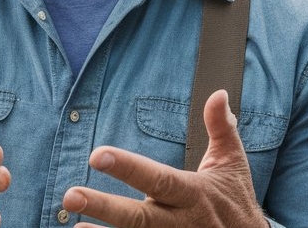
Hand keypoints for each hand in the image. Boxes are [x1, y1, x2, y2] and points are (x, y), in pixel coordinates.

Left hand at [62, 89, 265, 227]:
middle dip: (104, 207)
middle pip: (138, 217)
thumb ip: (221, 128)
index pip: (156, 178)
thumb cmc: (236, 202)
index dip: (127, 168)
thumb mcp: (232, 163)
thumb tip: (219, 93)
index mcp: (192, 193)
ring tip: (73, 226)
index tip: (96, 155)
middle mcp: (181, 222)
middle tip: (70, 196)